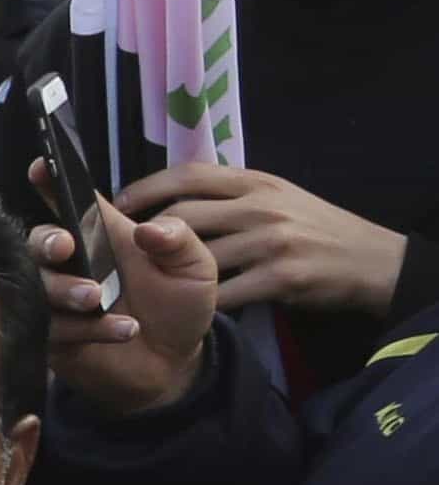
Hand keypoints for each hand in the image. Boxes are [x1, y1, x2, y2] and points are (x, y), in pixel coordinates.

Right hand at [36, 181, 217, 417]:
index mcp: (102, 237)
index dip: (50, 182)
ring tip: (98, 300)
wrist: (174, 365)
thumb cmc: (181, 306)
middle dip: (45, 240)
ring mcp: (57, 300)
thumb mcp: (195, 268)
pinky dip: (85, 329)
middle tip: (64, 248)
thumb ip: (178, 241)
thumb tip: (148, 229)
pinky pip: (50, 327)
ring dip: (65, 289)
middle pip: (38, 241)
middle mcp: (73, 264)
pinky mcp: (51, 336)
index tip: (40, 167)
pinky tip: (122, 331)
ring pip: (37, 285)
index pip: (71, 202)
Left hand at [126, 161, 416, 317]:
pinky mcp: (280, 278)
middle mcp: (260, 206)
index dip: (145, 188)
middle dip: (142, 234)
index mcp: (255, 182)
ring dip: (163, 273)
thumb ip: (229, 194)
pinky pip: (222, 293)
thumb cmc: (313, 228)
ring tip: (138, 285)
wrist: (371, 261)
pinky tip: (183, 310)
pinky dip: (199, 304)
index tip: (115, 205)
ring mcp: (271, 242)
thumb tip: (169, 196)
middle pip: (181, 215)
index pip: (188, 174)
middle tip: (114, 253)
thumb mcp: (276, 196)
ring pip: (196, 256)